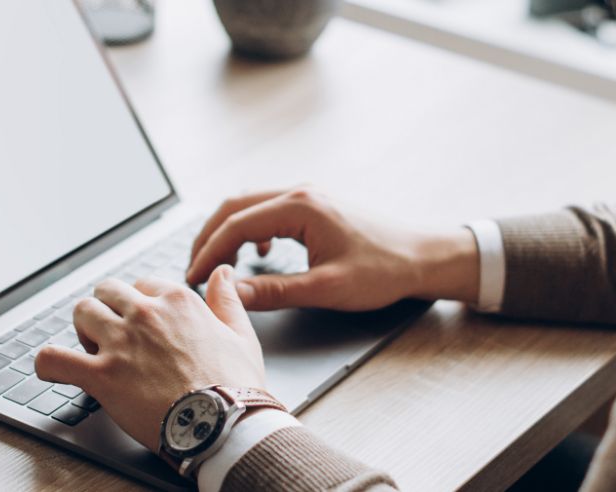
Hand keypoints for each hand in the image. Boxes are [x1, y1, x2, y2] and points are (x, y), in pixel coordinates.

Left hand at [33, 265, 264, 451]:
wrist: (224, 426)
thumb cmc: (234, 387)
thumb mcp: (241, 337)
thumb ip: (228, 301)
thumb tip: (222, 273)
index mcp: (177, 301)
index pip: (142, 285)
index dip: (139, 305)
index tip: (144, 326)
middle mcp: (145, 315)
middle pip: (106, 291)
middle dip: (107, 310)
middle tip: (117, 337)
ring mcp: (121, 343)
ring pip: (81, 312)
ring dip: (83, 330)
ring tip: (93, 351)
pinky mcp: (102, 375)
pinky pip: (54, 358)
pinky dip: (49, 363)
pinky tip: (55, 368)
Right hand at [186, 187, 479, 310]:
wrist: (422, 256)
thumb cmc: (383, 270)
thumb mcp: (326, 288)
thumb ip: (274, 291)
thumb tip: (232, 294)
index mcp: (301, 206)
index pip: (235, 224)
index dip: (208, 253)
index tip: (193, 279)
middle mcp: (300, 192)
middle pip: (234, 206)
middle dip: (209, 238)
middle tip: (193, 271)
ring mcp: (307, 196)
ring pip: (248, 205)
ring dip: (227, 232)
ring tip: (216, 264)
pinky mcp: (314, 206)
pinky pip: (267, 209)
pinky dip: (250, 228)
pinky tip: (257, 251)